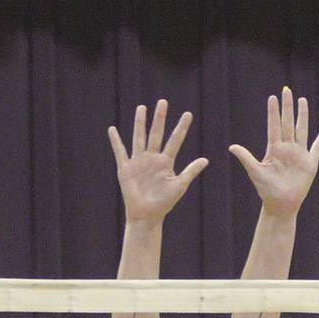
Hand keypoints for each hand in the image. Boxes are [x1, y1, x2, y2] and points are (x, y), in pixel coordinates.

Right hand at [108, 100, 208, 224]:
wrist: (147, 215)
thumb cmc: (164, 203)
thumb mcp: (179, 186)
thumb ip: (190, 171)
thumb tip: (206, 160)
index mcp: (166, 162)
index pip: (175, 140)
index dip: (181, 128)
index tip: (188, 114)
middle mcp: (152, 158)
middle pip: (156, 134)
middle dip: (159, 118)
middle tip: (163, 102)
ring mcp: (138, 162)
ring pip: (139, 137)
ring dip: (140, 123)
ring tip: (142, 108)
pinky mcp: (125, 169)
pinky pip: (120, 152)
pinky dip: (116, 141)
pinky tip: (112, 129)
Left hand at [229, 86, 318, 218]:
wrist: (281, 205)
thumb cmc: (266, 190)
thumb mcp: (255, 172)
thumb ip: (246, 158)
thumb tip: (232, 147)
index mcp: (274, 149)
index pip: (273, 126)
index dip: (273, 112)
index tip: (272, 97)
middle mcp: (287, 148)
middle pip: (287, 123)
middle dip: (287, 107)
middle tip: (286, 90)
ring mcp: (299, 154)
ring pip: (301, 129)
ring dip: (302, 115)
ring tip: (301, 100)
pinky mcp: (310, 162)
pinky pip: (317, 146)